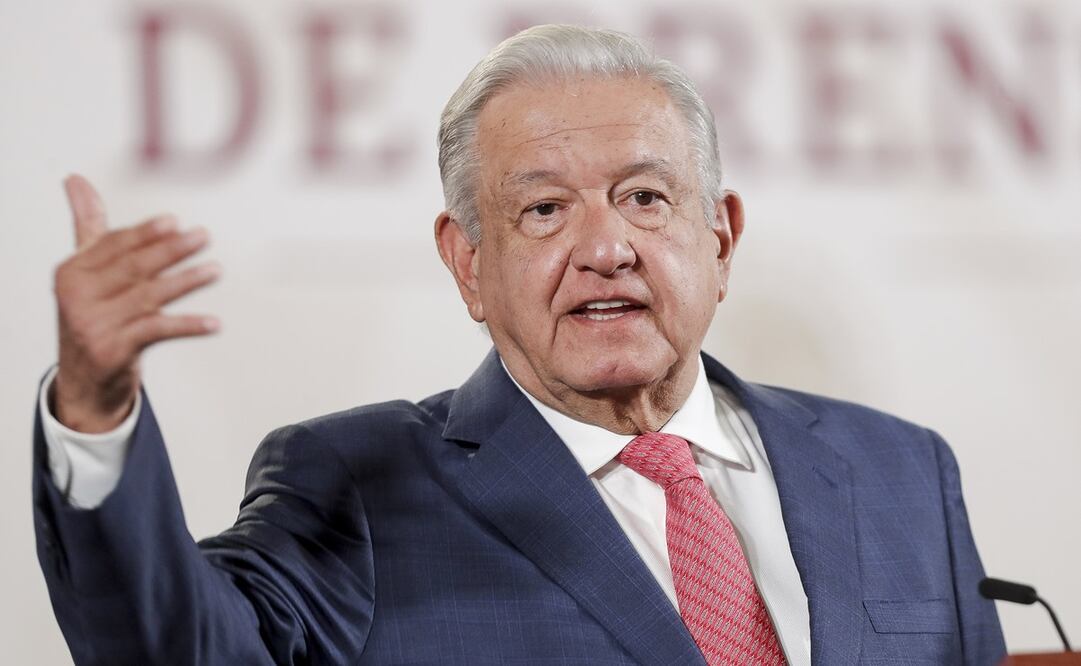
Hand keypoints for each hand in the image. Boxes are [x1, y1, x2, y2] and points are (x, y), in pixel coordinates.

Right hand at [52, 175, 220, 432]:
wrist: (85, 379)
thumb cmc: (94, 313)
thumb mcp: (86, 271)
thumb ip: (89, 226)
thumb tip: (75, 178)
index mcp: (71, 272)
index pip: (114, 246)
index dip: (145, 234)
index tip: (174, 222)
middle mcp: (77, 297)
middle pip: (134, 268)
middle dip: (171, 250)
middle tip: (204, 236)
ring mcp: (94, 325)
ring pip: (149, 297)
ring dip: (187, 281)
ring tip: (216, 270)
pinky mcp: (114, 351)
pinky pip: (158, 331)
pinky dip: (188, 325)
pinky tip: (215, 323)